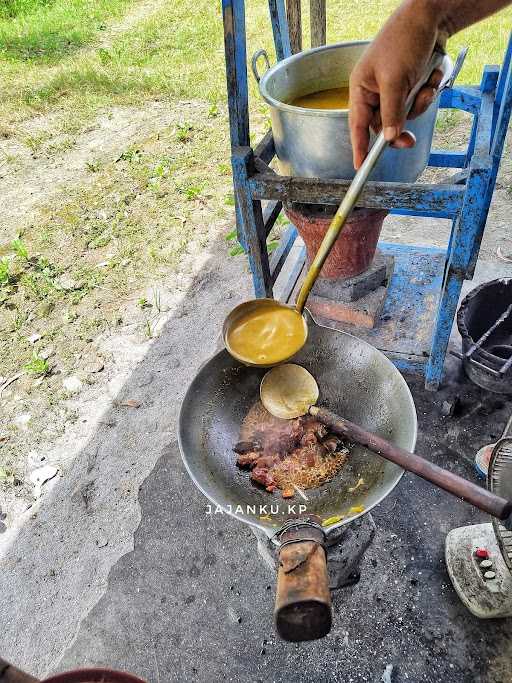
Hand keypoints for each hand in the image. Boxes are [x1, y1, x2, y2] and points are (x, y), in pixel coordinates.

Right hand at [349, 0, 445, 168]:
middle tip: (410, 142)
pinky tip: (431, 74)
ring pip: (405, 115)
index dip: (359, 146)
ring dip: (419, 103)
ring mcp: (395, 89)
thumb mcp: (395, 79)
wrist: (431, 17)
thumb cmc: (403, 40)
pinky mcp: (411, 85)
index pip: (357, 124)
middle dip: (400, 128)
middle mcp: (375, 90)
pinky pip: (419, 102)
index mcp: (361, 88)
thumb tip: (388, 137)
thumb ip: (391, 112)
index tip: (359, 167)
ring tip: (425, 83)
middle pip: (384, 125)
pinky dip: (428, 91)